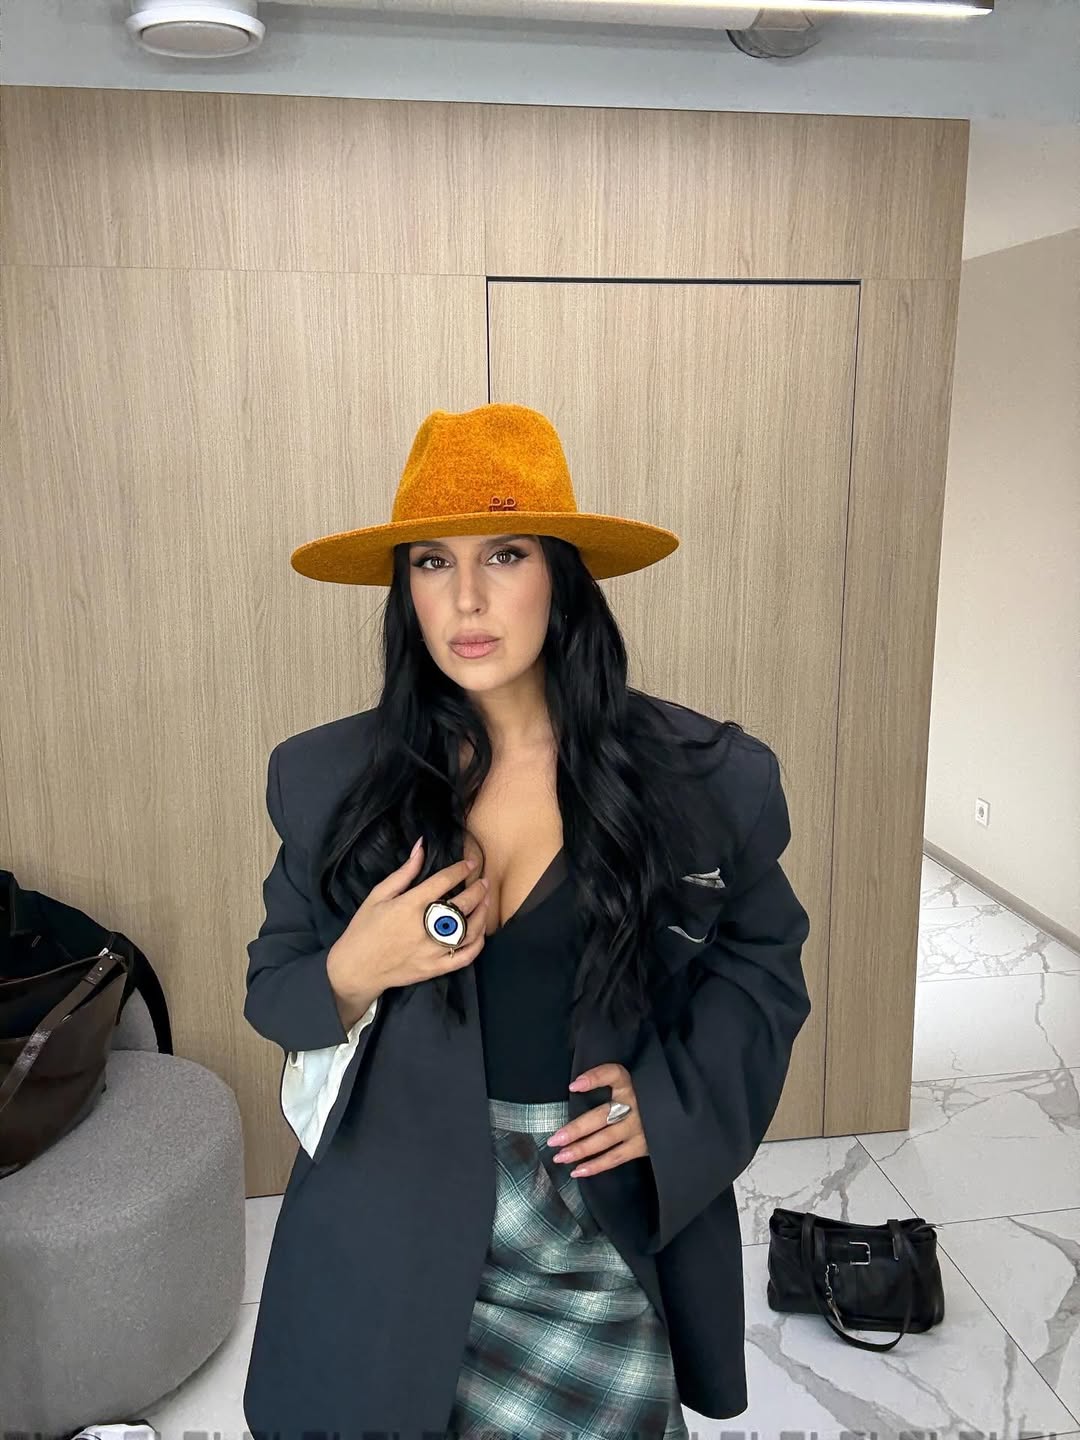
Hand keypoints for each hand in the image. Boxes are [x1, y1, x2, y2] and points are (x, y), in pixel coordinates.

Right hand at [327, 839, 489, 1009]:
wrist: (356, 968)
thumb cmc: (364, 928)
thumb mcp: (378, 895)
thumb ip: (404, 872)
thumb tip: (421, 847)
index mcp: (410, 905)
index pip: (444, 882)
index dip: (461, 870)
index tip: (471, 864)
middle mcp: (425, 927)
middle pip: (462, 904)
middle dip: (478, 890)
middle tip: (483, 882)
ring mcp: (432, 950)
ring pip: (469, 931)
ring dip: (482, 914)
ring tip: (486, 902)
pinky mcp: (434, 968)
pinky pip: (464, 957)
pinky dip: (477, 945)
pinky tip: (480, 933)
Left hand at [546, 1062, 650, 1177]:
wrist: (677, 1114)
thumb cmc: (643, 1097)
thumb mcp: (631, 1083)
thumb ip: (607, 1082)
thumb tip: (574, 1088)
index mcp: (631, 1084)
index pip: (613, 1074)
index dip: (594, 1078)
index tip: (573, 1086)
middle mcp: (635, 1105)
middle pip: (601, 1116)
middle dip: (577, 1129)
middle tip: (554, 1139)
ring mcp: (640, 1127)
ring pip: (605, 1140)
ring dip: (581, 1150)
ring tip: (560, 1156)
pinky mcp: (643, 1146)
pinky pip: (615, 1158)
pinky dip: (596, 1166)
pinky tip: (577, 1171)